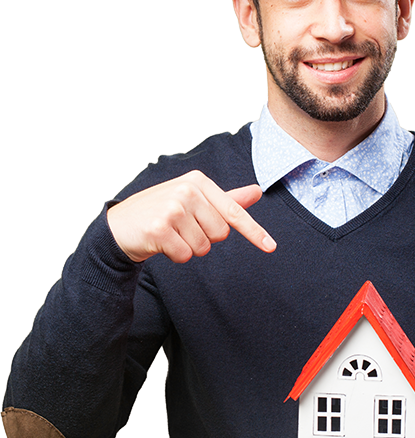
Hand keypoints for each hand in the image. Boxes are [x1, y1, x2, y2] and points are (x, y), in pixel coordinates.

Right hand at [106, 170, 275, 262]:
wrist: (120, 225)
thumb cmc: (161, 211)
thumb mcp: (194, 200)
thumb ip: (227, 199)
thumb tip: (257, 191)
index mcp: (198, 181)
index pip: (233, 211)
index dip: (254, 232)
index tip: (271, 247)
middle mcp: (187, 190)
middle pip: (220, 234)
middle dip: (204, 238)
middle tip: (182, 229)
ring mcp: (172, 208)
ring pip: (202, 247)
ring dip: (188, 248)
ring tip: (171, 234)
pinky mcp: (160, 227)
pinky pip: (185, 255)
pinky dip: (175, 256)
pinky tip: (161, 243)